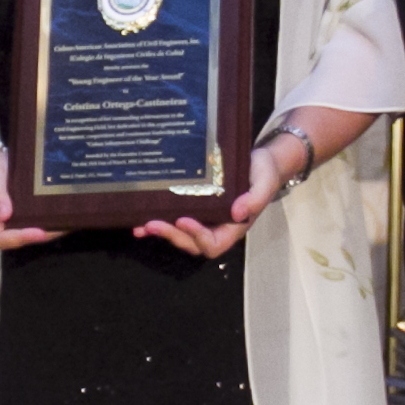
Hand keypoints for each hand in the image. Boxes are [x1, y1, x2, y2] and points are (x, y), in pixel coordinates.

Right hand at [0, 145, 62, 251]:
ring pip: (27, 236)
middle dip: (39, 237)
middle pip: (17, 241)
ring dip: (46, 232)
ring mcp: (7, 223)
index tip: (40, 232)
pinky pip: (30, 226)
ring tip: (65, 223)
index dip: (21, 237)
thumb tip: (3, 215)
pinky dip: (45, 224)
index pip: (1, 238)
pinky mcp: (17, 218)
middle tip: (60, 227)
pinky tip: (59, 217)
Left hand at [134, 142, 287, 259]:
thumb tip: (238, 213)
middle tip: (152, 224)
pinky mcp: (194, 208)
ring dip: (160, 233)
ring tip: (141, 226)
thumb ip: (255, 200)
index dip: (197, 236)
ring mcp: (204, 220)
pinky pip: (175, 220)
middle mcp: (216, 228)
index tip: (183, 220)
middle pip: (191, 243)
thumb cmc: (264, 173)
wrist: (259, 162)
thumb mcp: (264, 183)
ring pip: (180, 235)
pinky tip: (141, 218)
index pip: (213, 243)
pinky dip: (159, 221)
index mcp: (233, 227)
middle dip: (171, 236)